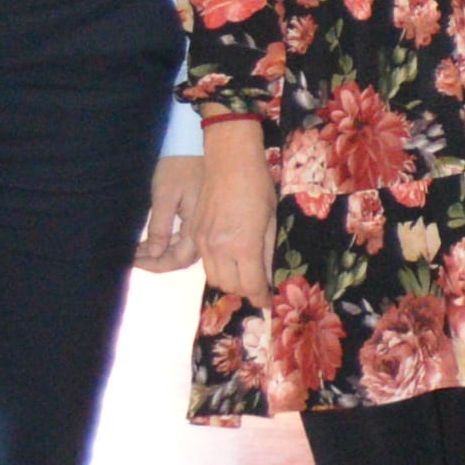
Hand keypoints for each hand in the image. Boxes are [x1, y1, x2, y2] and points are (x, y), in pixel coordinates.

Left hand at [135, 152, 206, 275]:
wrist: (196, 142)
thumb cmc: (179, 165)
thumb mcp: (165, 195)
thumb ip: (161, 227)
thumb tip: (155, 253)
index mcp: (198, 226)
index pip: (179, 259)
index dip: (156, 264)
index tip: (133, 261)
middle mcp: (203, 228)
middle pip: (183, 257)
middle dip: (156, 260)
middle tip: (132, 257)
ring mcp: (202, 221)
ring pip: (183, 248)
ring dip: (161, 252)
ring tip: (138, 250)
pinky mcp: (198, 213)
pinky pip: (184, 236)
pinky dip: (167, 241)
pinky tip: (153, 239)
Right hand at [195, 124, 279, 304]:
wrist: (228, 162)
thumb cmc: (257, 186)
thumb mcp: (271, 220)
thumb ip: (268, 252)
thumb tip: (269, 276)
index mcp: (243, 245)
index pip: (251, 285)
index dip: (261, 297)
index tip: (268, 302)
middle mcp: (219, 248)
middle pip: (229, 286)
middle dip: (246, 291)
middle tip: (259, 286)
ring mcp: (203, 241)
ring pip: (214, 277)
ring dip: (230, 282)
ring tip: (245, 275)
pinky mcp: (193, 234)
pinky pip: (204, 262)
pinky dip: (217, 268)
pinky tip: (230, 260)